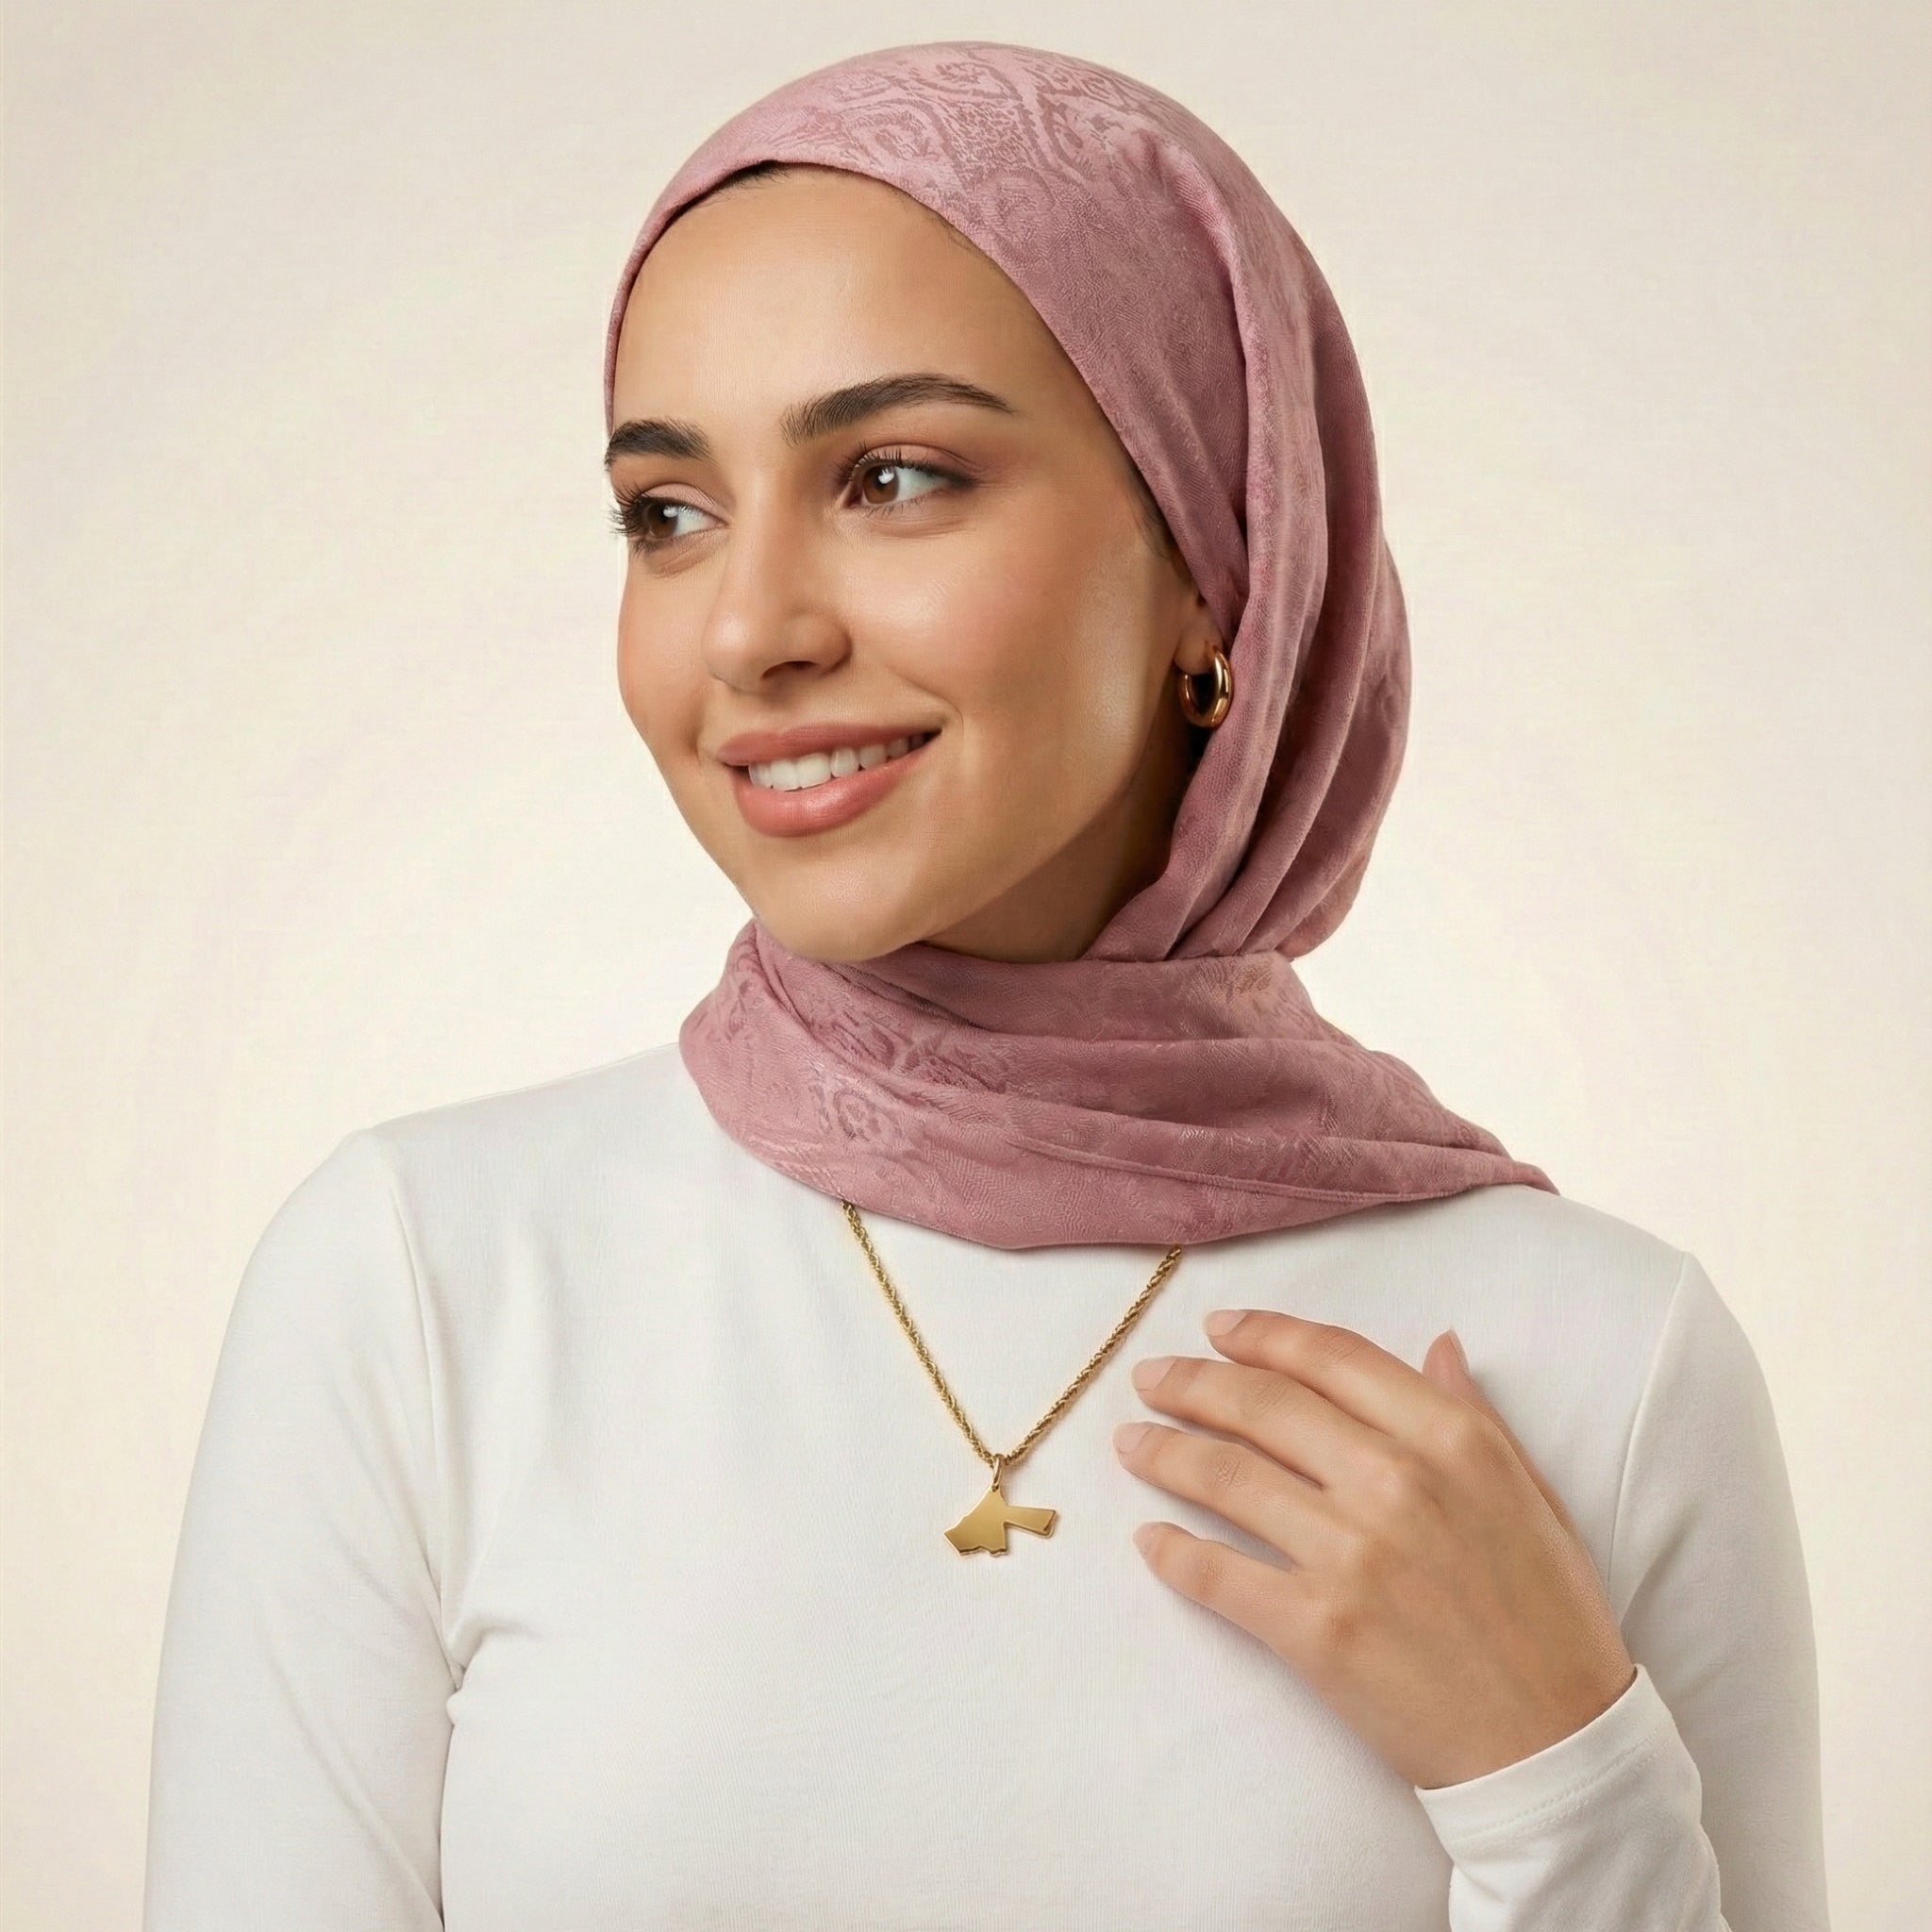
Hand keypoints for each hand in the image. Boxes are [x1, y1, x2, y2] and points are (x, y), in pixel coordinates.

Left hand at [1112, 1312, 1635, 1789]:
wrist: (1557, 1747)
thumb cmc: (1552, 1618)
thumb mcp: (1531, 1495)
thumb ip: (1474, 1414)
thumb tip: (1435, 1344)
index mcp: (1451, 1440)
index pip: (1331, 1358)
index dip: (1263, 1335)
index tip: (1218, 1328)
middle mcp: (1395, 1483)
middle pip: (1262, 1406)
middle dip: (1193, 1383)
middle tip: (1151, 1379)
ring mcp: (1350, 1556)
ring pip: (1226, 1478)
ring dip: (1165, 1452)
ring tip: (1132, 1443)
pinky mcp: (1315, 1631)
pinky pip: (1218, 1576)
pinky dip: (1171, 1553)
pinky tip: (1149, 1540)